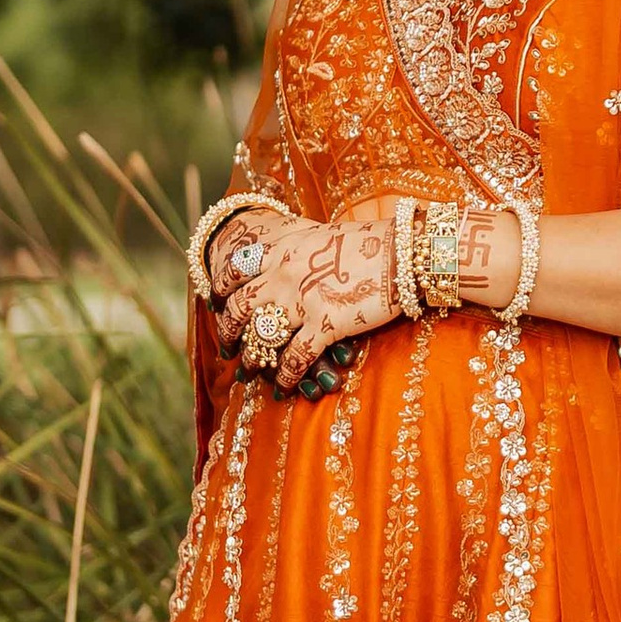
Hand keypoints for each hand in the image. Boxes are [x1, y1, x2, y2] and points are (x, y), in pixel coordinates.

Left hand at [217, 214, 394, 392]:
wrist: (402, 251)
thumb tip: (284, 253)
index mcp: (280, 247)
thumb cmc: (368, 242)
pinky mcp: (325, 324)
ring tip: (249, 373)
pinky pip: (295, 358)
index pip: (234, 269)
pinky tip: (283, 386)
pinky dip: (285, 376)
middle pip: (238, 307)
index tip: (218, 304)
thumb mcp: (320, 235)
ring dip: (252, 360)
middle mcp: (283, 274)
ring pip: (260, 336)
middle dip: (228, 331)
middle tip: (228, 346)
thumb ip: (296, 246)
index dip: (220, 289)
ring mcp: (301, 300)